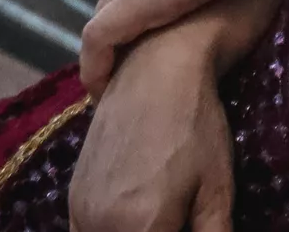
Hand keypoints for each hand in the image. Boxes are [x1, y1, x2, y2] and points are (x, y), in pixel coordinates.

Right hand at [68, 21, 234, 231]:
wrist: (156, 73)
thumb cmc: (196, 127)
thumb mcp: (216, 187)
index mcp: (139, 228)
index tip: (187, 223)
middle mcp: (98, 225)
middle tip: (177, 218)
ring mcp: (79, 210)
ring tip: (160, 216)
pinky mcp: (72, 195)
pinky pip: (82, 230)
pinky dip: (107, 231)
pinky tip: (136, 216)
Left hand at [79, 0, 274, 90]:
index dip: (134, 23)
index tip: (149, 48)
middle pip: (107, 12)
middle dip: (115, 46)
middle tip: (131, 76)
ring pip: (97, 32)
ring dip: (104, 62)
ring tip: (117, 90)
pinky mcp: (127, 7)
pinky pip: (96, 48)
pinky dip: (97, 71)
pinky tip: (106, 92)